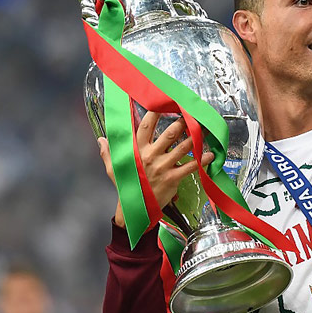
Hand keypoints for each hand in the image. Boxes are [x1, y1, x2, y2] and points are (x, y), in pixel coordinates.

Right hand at [98, 112, 213, 228]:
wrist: (136, 209)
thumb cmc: (127, 186)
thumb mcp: (114, 169)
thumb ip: (108, 152)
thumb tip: (101, 139)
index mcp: (137, 150)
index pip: (145, 126)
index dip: (155, 113)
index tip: (164, 102)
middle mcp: (150, 156)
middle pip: (169, 134)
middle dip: (182, 123)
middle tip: (191, 114)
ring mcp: (162, 167)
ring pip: (182, 148)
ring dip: (195, 138)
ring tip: (205, 129)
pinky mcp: (172, 178)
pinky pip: (190, 166)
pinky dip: (201, 160)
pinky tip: (210, 154)